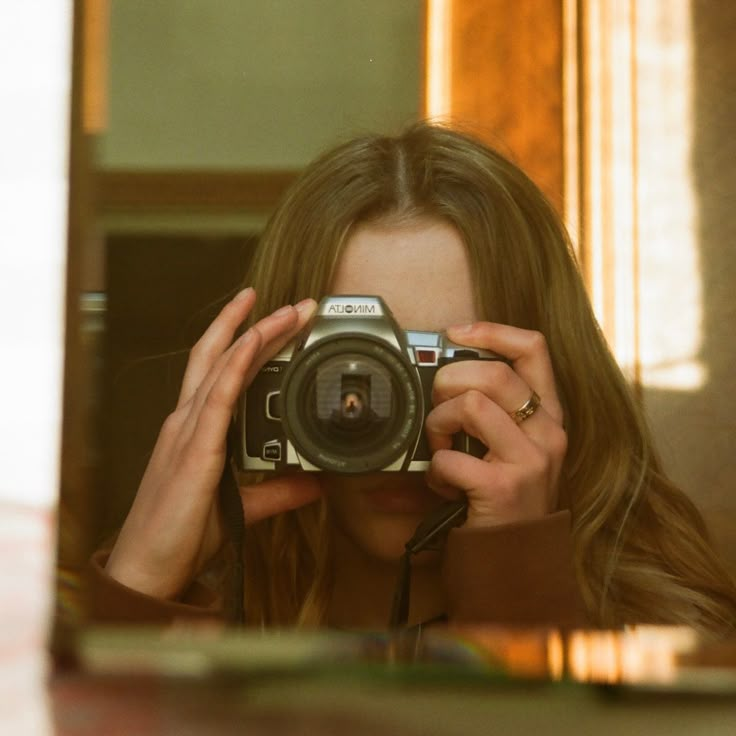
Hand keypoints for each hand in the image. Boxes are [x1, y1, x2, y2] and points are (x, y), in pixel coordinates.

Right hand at [105, 288, 322, 599]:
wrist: (149, 567)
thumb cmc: (182, 533)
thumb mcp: (243, 506)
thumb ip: (278, 491)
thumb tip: (316, 483)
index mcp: (195, 429)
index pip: (220, 370)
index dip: (244, 339)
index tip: (275, 318)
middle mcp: (187, 421)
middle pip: (220, 356)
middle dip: (255, 322)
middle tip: (294, 303)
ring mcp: (187, 431)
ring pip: (221, 366)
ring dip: (255, 333)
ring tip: (288, 312)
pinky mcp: (194, 450)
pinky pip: (216, 398)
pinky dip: (235, 366)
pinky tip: (253, 343)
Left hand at [424, 322, 566, 528]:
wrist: (516, 565)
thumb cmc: (505, 501)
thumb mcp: (512, 449)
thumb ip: (492, 411)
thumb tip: (443, 369)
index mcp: (548, 416)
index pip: (533, 348)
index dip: (491, 330)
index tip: (455, 332)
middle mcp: (548, 433)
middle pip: (493, 371)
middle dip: (448, 381)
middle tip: (437, 406)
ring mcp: (531, 460)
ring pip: (470, 404)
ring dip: (438, 423)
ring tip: (439, 447)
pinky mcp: (505, 488)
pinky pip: (449, 457)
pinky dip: (434, 470)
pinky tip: (443, 485)